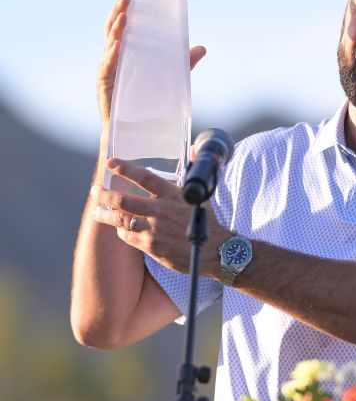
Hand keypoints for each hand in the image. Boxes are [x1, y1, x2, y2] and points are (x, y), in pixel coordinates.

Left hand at [91, 159, 229, 274]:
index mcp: (172, 194)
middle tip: (95, 191)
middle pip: (123, 200)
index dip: (125, 168)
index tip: (110, 163)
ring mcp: (153, 229)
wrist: (214, 251)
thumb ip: (193, 171)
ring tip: (96, 211)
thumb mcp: (201, 194)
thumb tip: (195, 149)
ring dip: (104, 214)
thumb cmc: (208, 222)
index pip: (144, 177)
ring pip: (120, 219)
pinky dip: (121, 230)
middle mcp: (160, 210)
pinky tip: (119, 228)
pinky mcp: (151, 246)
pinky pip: (128, 236)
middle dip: (104, 194)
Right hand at [96, 0, 206, 125]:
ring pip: (109, 45)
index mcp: (126, 53)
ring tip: (124, 16)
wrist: (134, 132)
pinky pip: (108, 68)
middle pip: (113, 30)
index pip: (123, 27)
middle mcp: (113, 59)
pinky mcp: (104, 86)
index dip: (124, 10)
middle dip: (118, 12)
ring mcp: (107, 71)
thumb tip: (202, 47)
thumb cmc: (147, 103)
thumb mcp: (169, 79)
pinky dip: (112, 56)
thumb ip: (183, 63)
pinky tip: (118, 46)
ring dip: (116, 30)